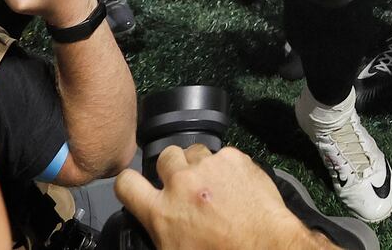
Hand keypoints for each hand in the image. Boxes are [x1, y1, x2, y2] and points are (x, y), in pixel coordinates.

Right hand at [114, 145, 308, 249]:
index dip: (129, 184)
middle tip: (186, 187)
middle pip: (164, 156)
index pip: (125, 184)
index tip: (137, 186)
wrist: (266, 247)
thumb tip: (157, 224)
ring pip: (194, 151)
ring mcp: (208, 167)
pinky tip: (235, 184)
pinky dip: (227, 166)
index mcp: (161, 212)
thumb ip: (159, 231)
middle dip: (173, 169)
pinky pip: (222, 154)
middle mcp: (181, 184)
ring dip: (200, 165)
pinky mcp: (233, 157)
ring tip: (214, 185)